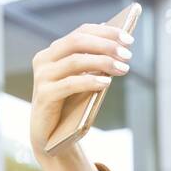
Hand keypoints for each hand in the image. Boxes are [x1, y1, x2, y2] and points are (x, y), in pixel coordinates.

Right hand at [29, 19, 135, 170]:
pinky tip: (107, 82)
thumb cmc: (70, 107)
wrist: (51, 138)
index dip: (105, 32)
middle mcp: (44, 59)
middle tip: (128, 54)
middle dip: (106, 45)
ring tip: (123, 68)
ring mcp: (42, 76)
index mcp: (53, 52)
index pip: (80, 33)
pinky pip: (70, 84)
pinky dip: (90, 81)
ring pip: (75, 61)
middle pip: (77, 42)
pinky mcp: (44, 95)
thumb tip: (117, 46)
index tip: (128, 38)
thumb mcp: (84, 82)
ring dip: (102, 62)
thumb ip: (93, 65)